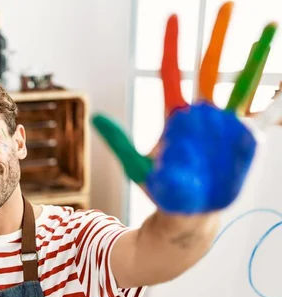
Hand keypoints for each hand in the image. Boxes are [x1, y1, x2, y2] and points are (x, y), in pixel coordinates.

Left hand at [92, 2, 277, 213]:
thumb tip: (97, 116)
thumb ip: (120, 140)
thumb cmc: (159, 188)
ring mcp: (225, 124)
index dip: (172, 46)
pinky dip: (272, 95)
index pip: (172, 73)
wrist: (187, 211)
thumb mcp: (136, 165)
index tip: (172, 18)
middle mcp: (202, 113)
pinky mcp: (242, 139)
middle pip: (211, 67)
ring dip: (254, 57)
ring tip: (267, 28)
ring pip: (242, 83)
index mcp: (175, 115)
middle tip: (229, 4)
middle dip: (219, 36)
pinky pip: (260, 113)